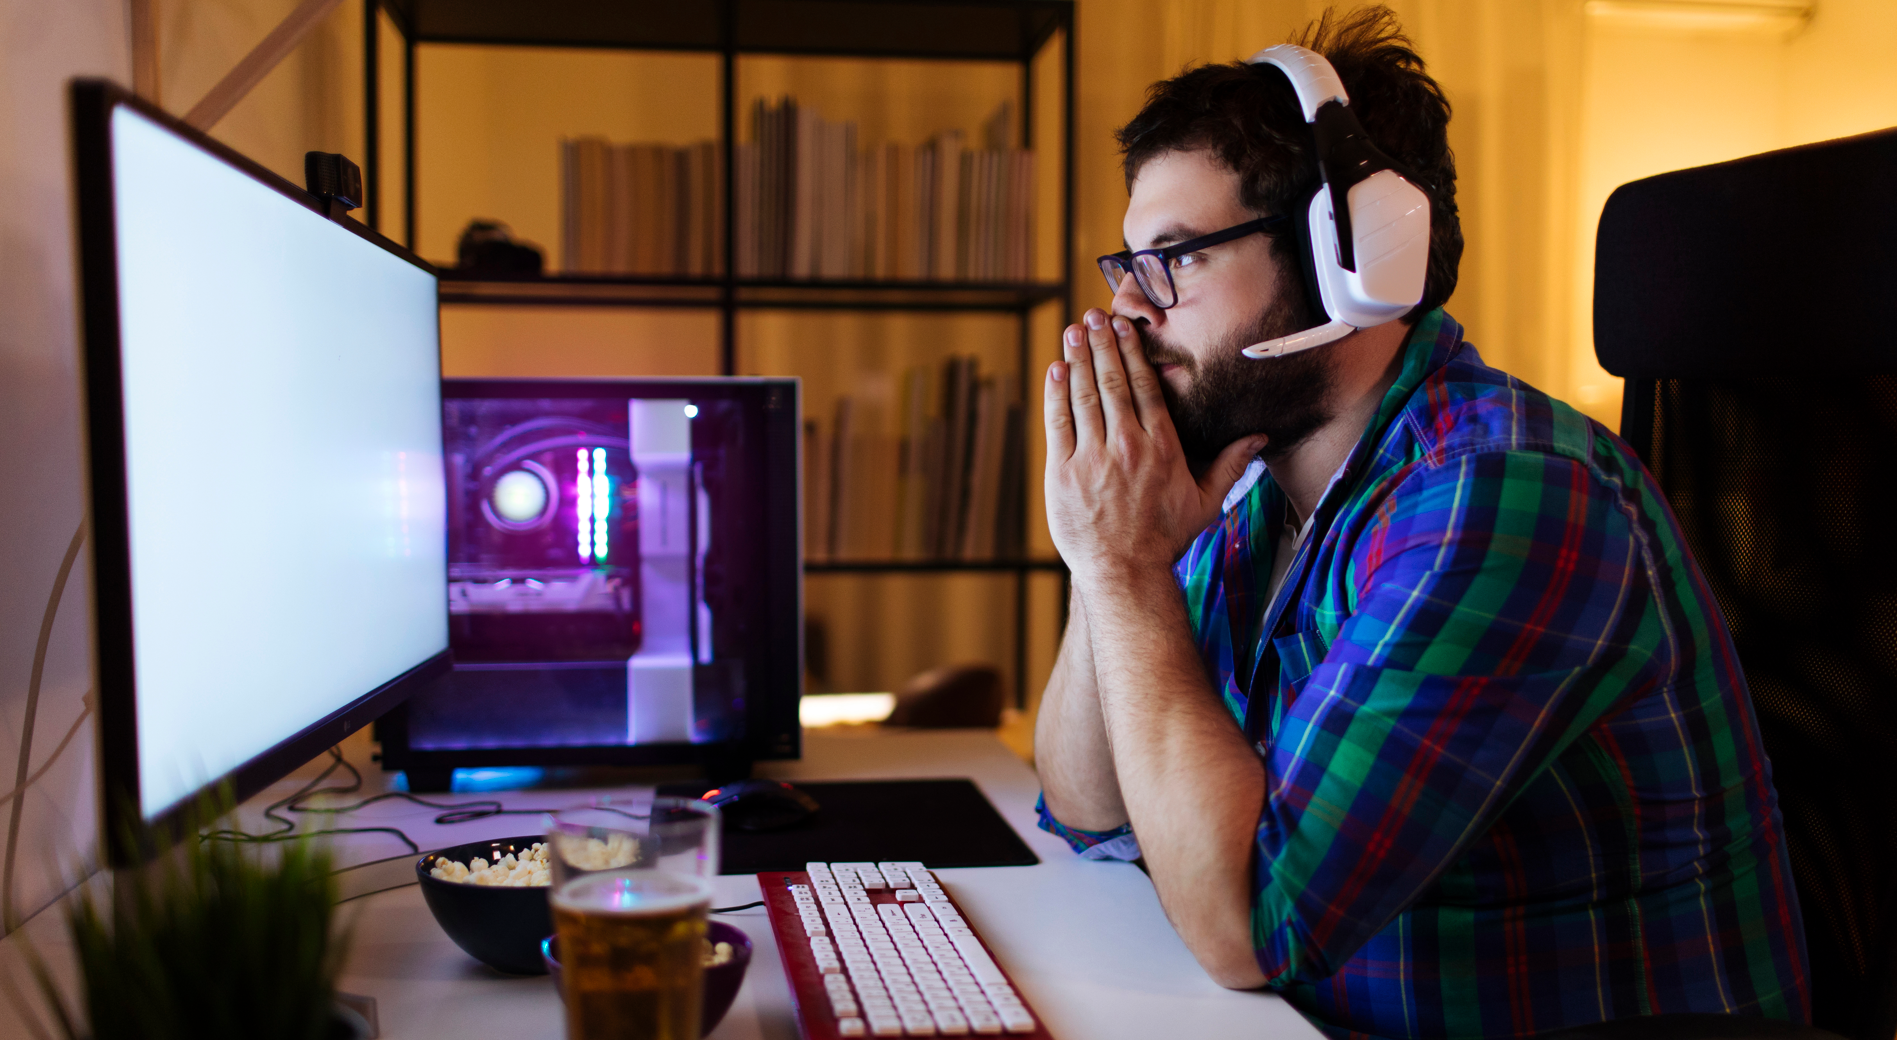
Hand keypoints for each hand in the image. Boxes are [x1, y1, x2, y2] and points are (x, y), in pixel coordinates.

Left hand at [1044, 309, 1267, 583]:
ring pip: (1084, 396)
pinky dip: (1056, 393)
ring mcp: (1092, 459)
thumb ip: (1230, 464)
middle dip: (1102, 344)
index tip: (1124, 327)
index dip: (1132, 352)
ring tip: (1074, 331)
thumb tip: (1260, 438)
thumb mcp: (1205, 502)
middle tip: (1093, 316)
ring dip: (1078, 359)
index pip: (1144, 387)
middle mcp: (1126, 447)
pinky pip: (1058, 424)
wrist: (1125, 572)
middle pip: (1113, 382)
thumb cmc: (1165, 538)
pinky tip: (1055, 369)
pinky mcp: (1063, 474)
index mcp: (1161, 447)